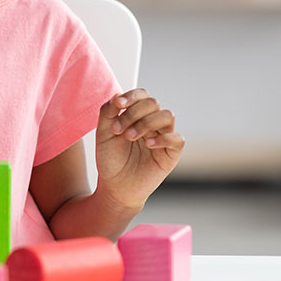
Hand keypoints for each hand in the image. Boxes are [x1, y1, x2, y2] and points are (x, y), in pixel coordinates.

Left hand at [95, 88, 184, 209]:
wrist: (115, 186)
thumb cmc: (110, 158)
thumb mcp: (103, 134)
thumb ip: (107, 113)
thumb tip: (117, 95)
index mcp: (136, 115)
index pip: (142, 95)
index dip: (132, 96)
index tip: (118, 104)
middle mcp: (152, 123)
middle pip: (153, 103)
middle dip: (133, 113)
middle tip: (117, 130)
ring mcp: (163, 137)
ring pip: (167, 116)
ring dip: (146, 123)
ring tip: (129, 136)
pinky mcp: (171, 153)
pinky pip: (178, 139)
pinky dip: (163, 138)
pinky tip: (148, 145)